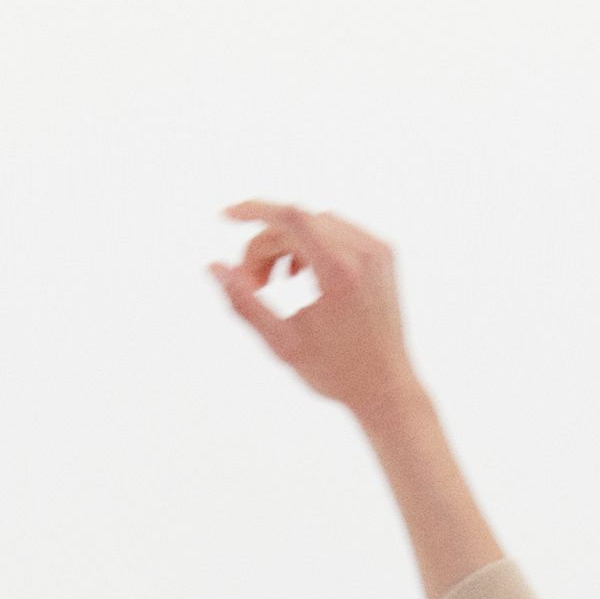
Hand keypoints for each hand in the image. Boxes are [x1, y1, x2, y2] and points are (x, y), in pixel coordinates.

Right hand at [209, 200, 416, 417]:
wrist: (386, 388)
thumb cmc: (334, 373)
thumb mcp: (282, 343)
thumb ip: (244, 303)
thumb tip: (212, 267)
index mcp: (340, 273)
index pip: (290, 217)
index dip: (253, 210)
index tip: (226, 217)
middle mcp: (363, 253)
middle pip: (298, 222)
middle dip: (265, 245)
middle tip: (251, 282)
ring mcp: (378, 249)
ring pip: (316, 223)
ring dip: (286, 244)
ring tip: (274, 282)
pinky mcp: (385, 252)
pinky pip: (338, 230)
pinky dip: (312, 243)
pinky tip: (299, 272)